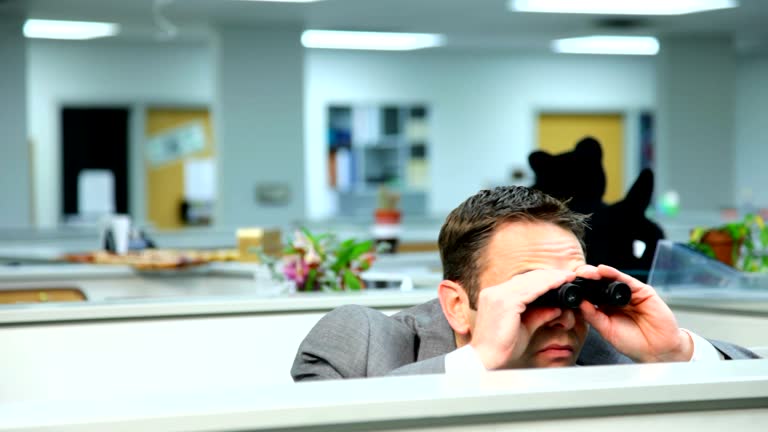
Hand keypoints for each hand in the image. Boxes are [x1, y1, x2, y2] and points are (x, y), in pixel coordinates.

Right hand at [470, 269, 576, 368]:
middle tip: (568, 275)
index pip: (521, 282)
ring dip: (550, 278)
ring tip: (567, 277)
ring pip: (529, 281)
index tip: (559, 278)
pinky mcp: (505, 302)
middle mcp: (494, 292)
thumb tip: (556, 308)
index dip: (542, 279)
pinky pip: (530, 290)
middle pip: (526, 278)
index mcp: (494, 297)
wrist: (487, 360)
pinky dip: (546, 285)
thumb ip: (538, 316)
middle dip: (549, 275)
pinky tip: (558, 283)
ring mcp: (497, 296)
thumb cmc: (501, 348)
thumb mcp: (524, 329)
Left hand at [576, 264, 692, 362]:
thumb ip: (593, 316)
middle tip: (573, 277)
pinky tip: (603, 270)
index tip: (565, 286)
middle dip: (585, 278)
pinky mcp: (642, 291)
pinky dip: (614, 273)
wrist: (658, 350)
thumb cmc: (633, 342)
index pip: (588, 294)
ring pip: (610, 279)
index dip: (578, 289)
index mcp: (604, 308)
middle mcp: (615, 298)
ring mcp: (628, 293)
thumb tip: (579, 302)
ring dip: (596, 273)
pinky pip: (625, 279)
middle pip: (597, 283)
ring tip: (586, 272)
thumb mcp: (607, 330)